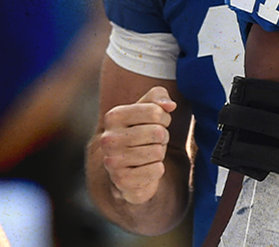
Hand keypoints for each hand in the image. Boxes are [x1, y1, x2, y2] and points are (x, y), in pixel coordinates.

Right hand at [97, 86, 177, 203]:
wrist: (126, 167)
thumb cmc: (141, 131)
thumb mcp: (148, 108)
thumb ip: (159, 96)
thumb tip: (169, 105)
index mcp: (113, 117)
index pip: (155, 111)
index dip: (164, 118)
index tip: (156, 123)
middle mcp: (108, 139)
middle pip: (158, 132)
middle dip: (162, 137)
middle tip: (151, 141)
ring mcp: (112, 161)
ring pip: (158, 152)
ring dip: (159, 153)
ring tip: (147, 154)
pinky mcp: (122, 181)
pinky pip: (157, 170)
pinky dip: (157, 170)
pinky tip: (145, 169)